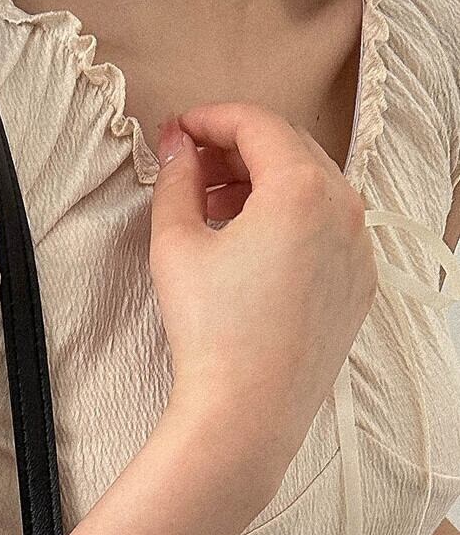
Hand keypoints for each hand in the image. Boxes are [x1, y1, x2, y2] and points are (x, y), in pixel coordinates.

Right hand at [148, 102, 377, 484]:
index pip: (257, 124)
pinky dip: (291, 225)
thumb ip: (176, 182)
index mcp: (302, 188)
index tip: (181, 131)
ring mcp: (359, 248)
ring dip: (263, 188)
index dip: (212, 119)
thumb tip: (177, 149)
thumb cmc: (211, 336)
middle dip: (237, 152)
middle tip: (192, 169)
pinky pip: (328, 232)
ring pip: (312, 190)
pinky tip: (250, 252)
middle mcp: (345, 208)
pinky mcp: (358, 285)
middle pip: (289, 151)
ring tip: (215, 213)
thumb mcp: (176, 246)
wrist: (245, 415)